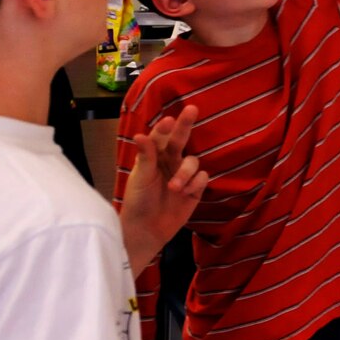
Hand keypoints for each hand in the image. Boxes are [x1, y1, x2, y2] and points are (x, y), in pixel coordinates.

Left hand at [119, 106, 207, 270]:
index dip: (164, 129)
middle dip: (185, 125)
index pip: (160, 137)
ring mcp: (182, 175)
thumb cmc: (137, 202)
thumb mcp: (140, 178)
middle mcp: (169, 162)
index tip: (168, 120)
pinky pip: (202, 178)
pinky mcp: (194, 189)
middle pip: (180, 140)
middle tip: (192, 109)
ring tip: (174, 187)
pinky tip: (185, 193)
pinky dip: (194, 183)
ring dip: (185, 172)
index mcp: (152, 157)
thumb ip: (145, 157)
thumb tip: (141, 134)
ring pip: (193, 161)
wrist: (146, 230)